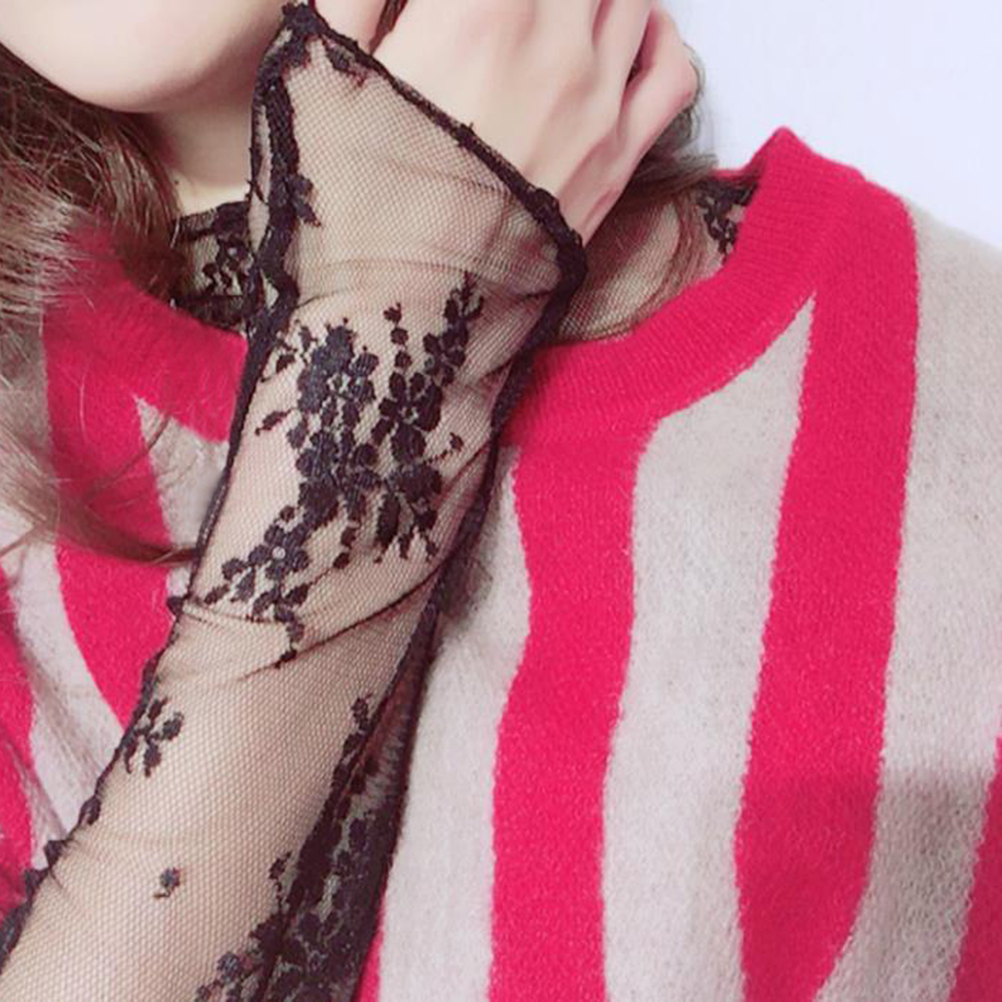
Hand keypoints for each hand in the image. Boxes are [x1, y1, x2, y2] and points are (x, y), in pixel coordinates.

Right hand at [315, 0, 698, 245]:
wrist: (398, 332)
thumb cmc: (347, 208)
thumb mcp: (321, 72)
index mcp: (482, 10)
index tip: (450, 2)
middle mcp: (559, 45)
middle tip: (495, 16)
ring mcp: (600, 107)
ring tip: (550, 11)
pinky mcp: (616, 164)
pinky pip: (674, 74)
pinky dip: (660, 34)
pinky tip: (626, 30)